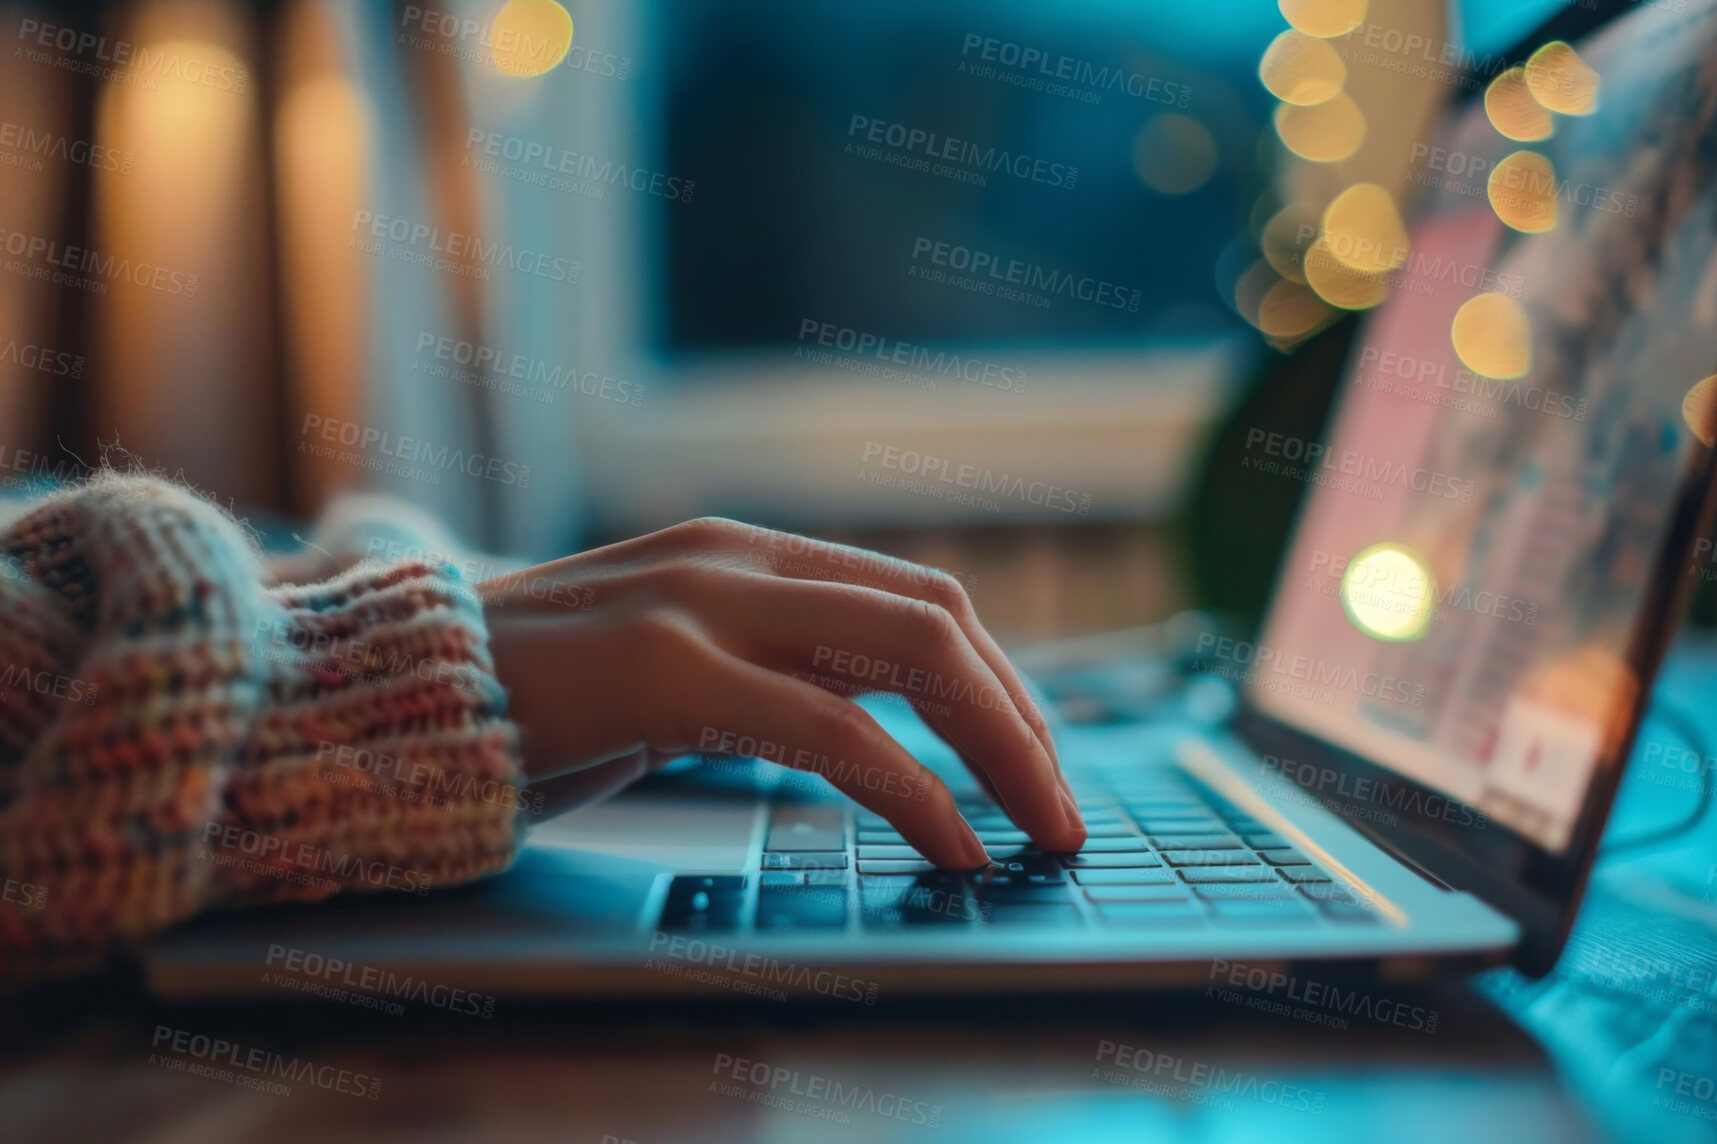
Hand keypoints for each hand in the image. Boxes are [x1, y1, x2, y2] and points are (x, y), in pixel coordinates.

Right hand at [478, 517, 1085, 866]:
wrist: (385, 700)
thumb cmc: (532, 705)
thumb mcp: (671, 674)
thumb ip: (766, 676)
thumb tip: (880, 728)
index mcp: (743, 555)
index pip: (916, 599)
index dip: (999, 682)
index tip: (1036, 759)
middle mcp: (736, 559)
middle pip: (937, 617)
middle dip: (1023, 717)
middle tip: (1064, 808)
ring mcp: (701, 601)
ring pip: (909, 654)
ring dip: (1000, 748)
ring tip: (1042, 829)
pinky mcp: (665, 668)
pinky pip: (830, 729)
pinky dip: (914, 789)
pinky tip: (952, 841)